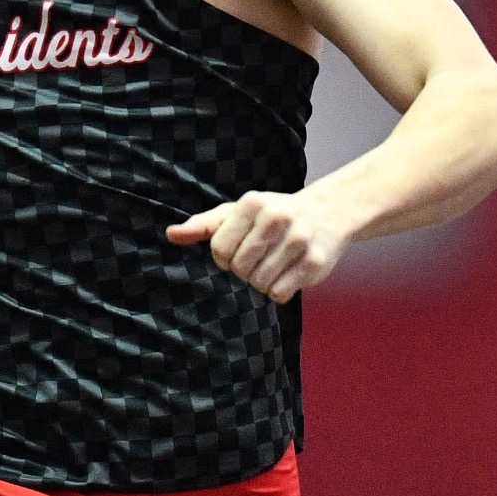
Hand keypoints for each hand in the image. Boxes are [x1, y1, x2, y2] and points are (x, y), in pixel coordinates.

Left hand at [166, 190, 352, 303]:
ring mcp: (299, 239)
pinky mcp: (315, 262)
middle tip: (259, 258)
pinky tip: (288, 273)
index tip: (237, 249)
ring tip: (274, 264)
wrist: (326, 214)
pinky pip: (280, 293)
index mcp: (253, 202)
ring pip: (260, 282)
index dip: (224, 257)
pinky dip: (279, 290)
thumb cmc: (270, 216)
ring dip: (261, 281)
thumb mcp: (236, 213)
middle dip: (244, 270)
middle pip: (239, 268)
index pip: (219, 248)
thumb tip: (171, 234)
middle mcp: (277, 217)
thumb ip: (204, 225)